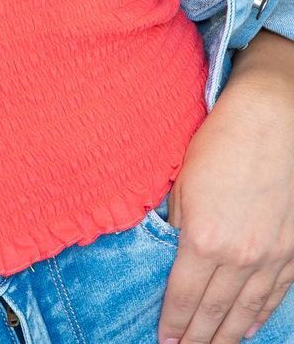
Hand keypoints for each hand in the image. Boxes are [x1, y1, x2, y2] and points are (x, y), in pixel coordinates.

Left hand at [156, 66, 293, 342]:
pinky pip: (276, 293)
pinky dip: (262, 314)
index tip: (164, 338)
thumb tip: (174, 246)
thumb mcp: (182, 179)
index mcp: (204, 239)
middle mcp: (240, 256)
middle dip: (199, 336)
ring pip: (249, 308)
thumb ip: (177, 221)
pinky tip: (251, 325)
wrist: (275, 119)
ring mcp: (273, 256)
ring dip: (229, 333)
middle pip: (217, 310)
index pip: (185, 295)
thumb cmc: (221, 139)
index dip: (174, 321)